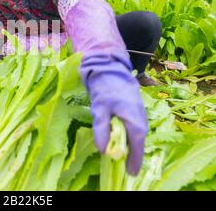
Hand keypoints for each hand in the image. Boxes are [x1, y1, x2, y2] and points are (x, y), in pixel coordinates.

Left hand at [81, 53, 148, 174]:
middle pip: (139, 140)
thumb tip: (103, 149)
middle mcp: (140, 116)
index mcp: (133, 118)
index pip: (137, 143)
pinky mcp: (135, 109)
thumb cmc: (105, 88)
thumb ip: (101, 129)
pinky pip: (136, 127)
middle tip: (128, 169)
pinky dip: (131, 136)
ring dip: (133, 146)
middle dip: (134, 155)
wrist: (110, 68)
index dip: (135, 159)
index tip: (132, 172)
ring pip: (138, 133)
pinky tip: (124, 140)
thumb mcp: (100, 109)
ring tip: (126, 158)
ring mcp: (139, 112)